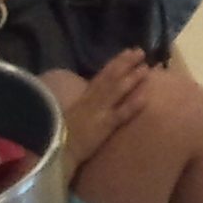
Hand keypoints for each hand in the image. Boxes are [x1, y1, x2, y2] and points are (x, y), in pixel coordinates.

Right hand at [61, 50, 151, 173]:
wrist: (55, 151)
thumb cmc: (61, 135)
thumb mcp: (72, 113)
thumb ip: (84, 101)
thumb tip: (94, 91)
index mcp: (84, 97)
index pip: (102, 75)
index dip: (116, 62)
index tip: (128, 51)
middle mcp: (93, 100)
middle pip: (112, 78)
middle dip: (126, 64)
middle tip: (141, 52)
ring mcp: (99, 112)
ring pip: (117, 90)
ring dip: (133, 78)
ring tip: (146, 68)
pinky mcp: (104, 127)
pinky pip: (120, 114)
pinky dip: (133, 104)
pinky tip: (146, 97)